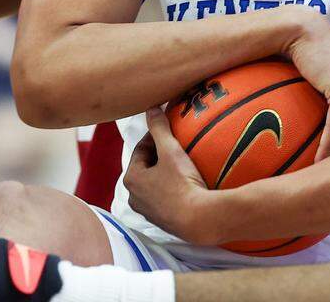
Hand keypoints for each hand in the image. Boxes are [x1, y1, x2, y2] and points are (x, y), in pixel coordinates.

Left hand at [124, 107, 218, 244]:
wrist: (198, 220)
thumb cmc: (181, 183)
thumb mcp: (170, 151)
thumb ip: (159, 128)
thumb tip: (151, 109)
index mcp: (131, 179)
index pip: (141, 150)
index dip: (155, 137)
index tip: (170, 131)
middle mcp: (134, 197)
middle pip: (147, 168)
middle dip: (160, 156)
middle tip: (178, 146)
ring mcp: (148, 211)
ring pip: (155, 184)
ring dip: (166, 173)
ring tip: (184, 165)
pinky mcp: (163, 221)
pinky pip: (165, 198)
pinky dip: (173, 189)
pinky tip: (188, 185)